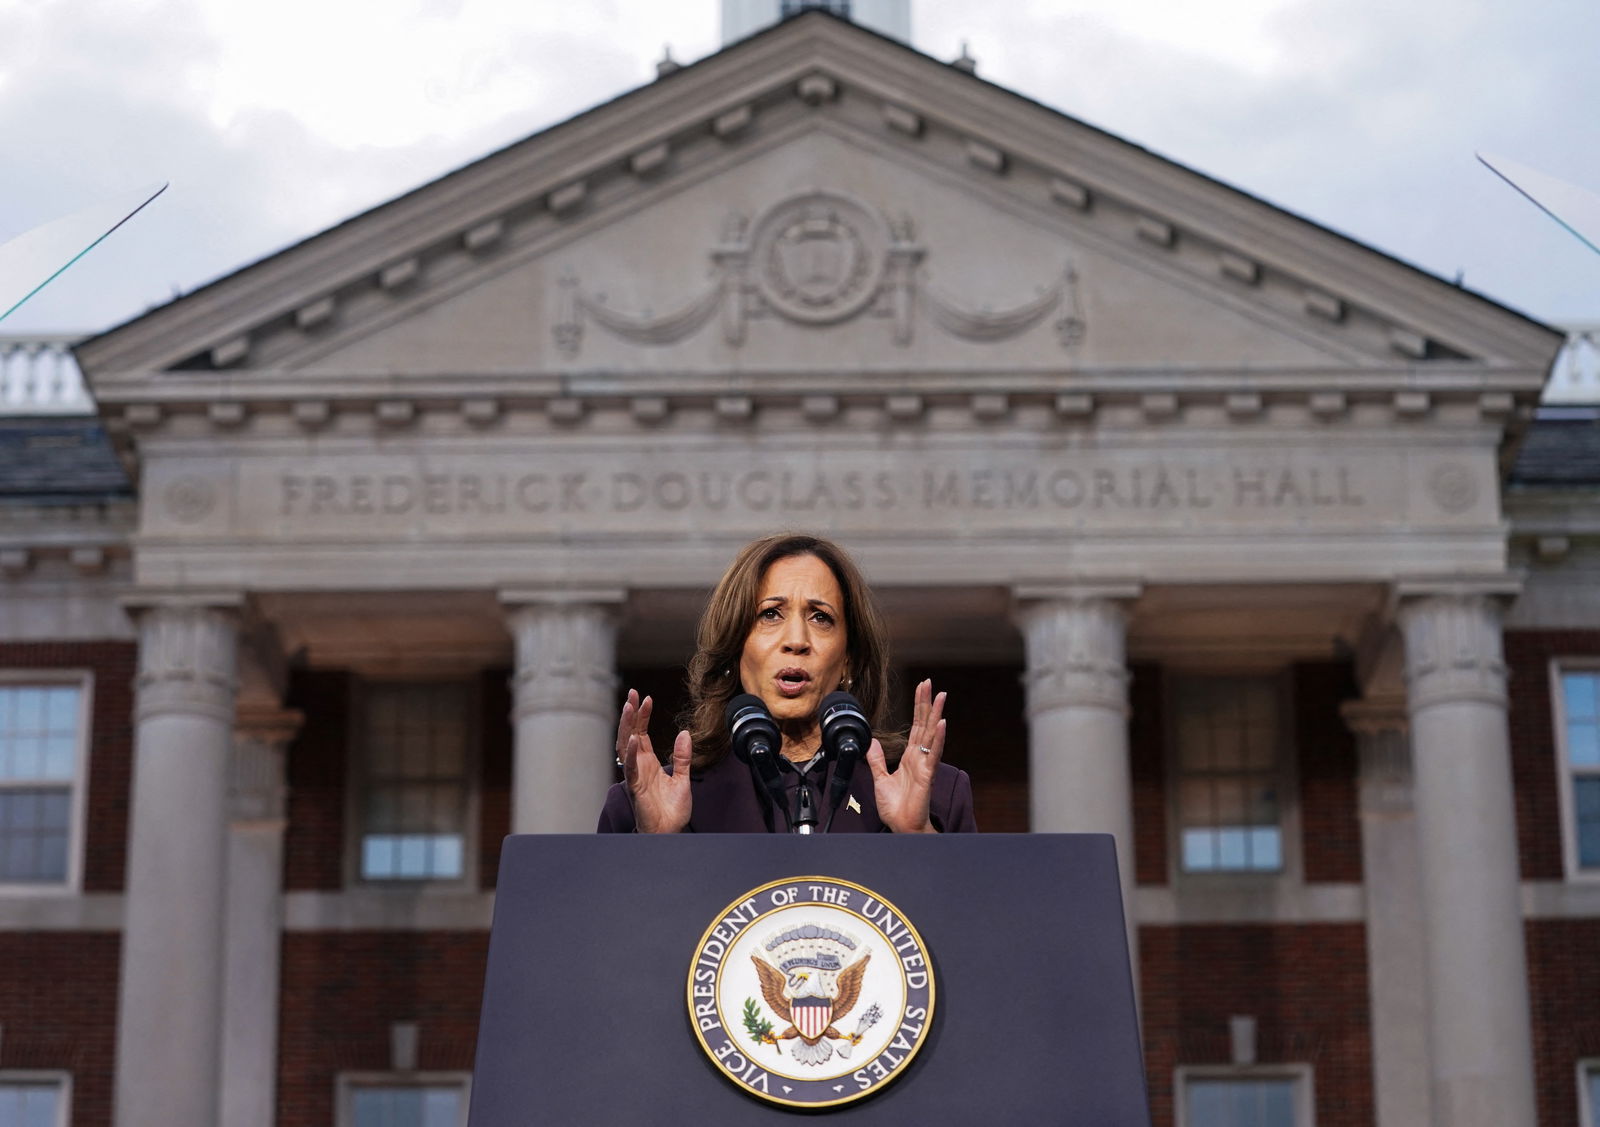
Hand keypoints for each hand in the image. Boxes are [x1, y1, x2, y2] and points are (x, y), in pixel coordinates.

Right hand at [616, 689, 691, 832]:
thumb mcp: (683, 778)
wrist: (670, 832)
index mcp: (648, 762)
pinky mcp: (636, 788)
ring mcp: (636, 776)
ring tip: (628, 707)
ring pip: (626, 746)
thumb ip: (683, 757)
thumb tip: (684, 733)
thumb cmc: (672, 810)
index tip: (645, 698)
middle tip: (631, 693)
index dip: (642, 716)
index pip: (642, 733)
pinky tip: (634, 739)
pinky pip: (631, 768)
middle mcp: (639, 766)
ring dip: (627, 727)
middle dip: (630, 713)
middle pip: (630, 734)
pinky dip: (631, 753)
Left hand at [866, 679, 945, 833]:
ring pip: (931, 734)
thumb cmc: (896, 807)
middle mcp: (920, 757)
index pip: (915, 726)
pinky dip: (938, 738)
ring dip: (936, 714)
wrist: (901, 826)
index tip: (921, 689)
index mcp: (911, 757)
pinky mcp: (927, 775)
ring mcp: (925, 764)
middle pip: (924, 724)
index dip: (918, 707)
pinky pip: (933, 753)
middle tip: (930, 683)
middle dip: (926, 703)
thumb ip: (877, 760)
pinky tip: (941, 723)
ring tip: (940, 696)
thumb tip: (873, 742)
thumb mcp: (880, 779)